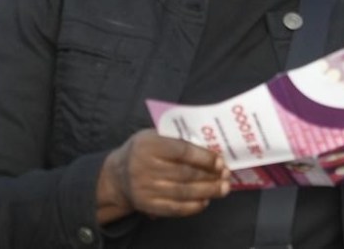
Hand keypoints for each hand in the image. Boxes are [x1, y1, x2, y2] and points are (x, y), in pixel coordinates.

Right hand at [96, 129, 230, 223]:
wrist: (117, 174)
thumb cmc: (144, 149)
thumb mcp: (155, 135)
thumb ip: (177, 138)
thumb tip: (209, 148)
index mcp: (149, 144)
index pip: (182, 151)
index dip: (204, 157)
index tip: (220, 161)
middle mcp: (145, 167)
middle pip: (185, 174)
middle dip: (210, 176)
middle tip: (226, 176)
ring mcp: (145, 188)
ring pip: (182, 192)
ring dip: (207, 191)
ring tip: (223, 189)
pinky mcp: (146, 205)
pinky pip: (174, 208)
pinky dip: (193, 206)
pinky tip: (205, 201)